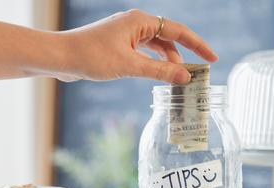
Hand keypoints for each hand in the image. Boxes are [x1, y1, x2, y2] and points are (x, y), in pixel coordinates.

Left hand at [58, 9, 217, 83]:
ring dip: (166, 62)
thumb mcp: (129, 66)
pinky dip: (151, 63)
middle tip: (192, 77)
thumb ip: (159, 72)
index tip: (212, 58)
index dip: (197, 45)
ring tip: (176, 80)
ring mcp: (124, 34)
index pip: (178, 31)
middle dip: (181, 57)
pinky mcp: (116, 45)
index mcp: (139, 21)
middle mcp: (134, 24)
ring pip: (154, 47)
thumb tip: (185, 77)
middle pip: (167, 38)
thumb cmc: (91, 56)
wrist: (60, 57)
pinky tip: (155, 75)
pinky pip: (142, 52)